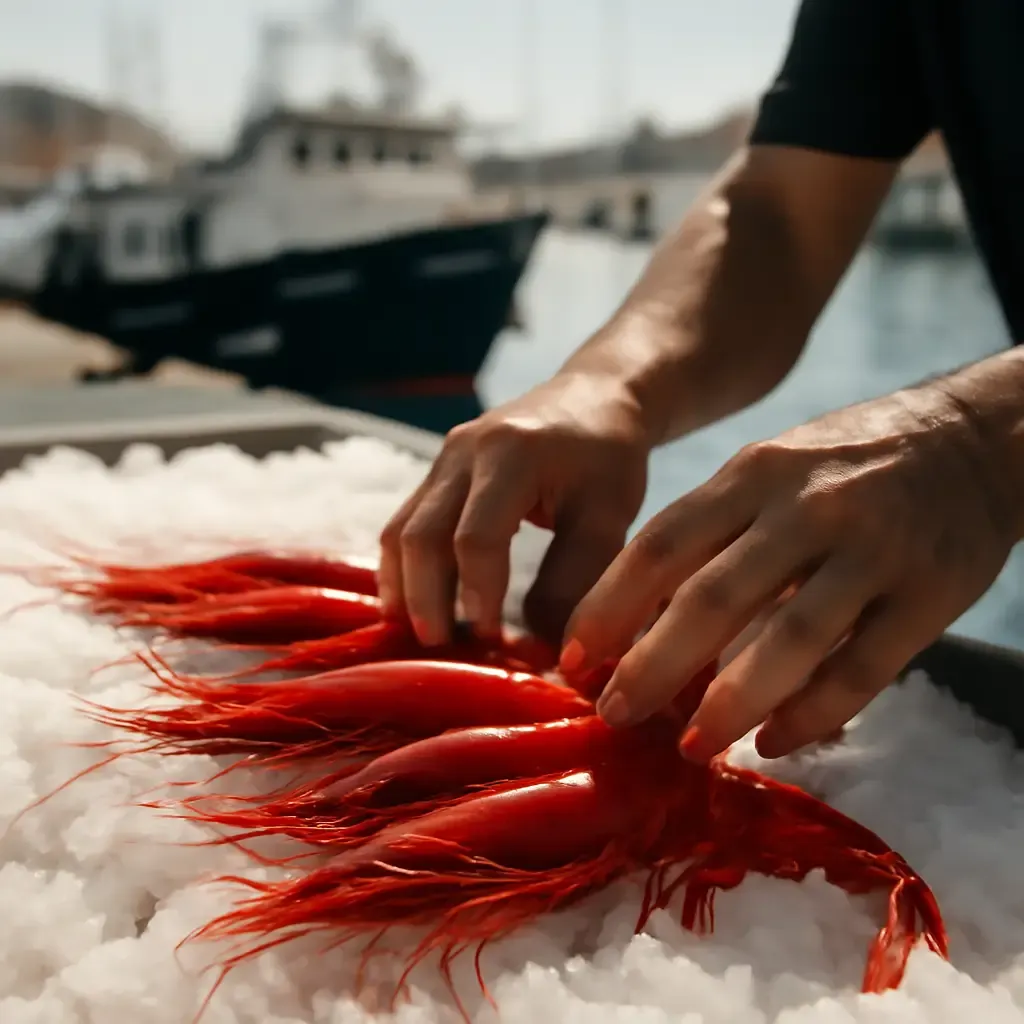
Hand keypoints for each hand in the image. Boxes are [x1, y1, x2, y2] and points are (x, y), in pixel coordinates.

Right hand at [378, 372, 650, 645]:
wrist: (592, 397)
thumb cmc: (609, 459)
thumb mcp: (609, 516)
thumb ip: (576, 581)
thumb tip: (547, 652)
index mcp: (512, 455)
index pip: (477, 537)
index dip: (478, 595)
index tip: (493, 640)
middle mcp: (464, 450)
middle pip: (421, 534)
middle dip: (426, 599)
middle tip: (442, 648)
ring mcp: (443, 458)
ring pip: (400, 530)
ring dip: (404, 588)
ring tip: (422, 637)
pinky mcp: (436, 470)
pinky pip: (403, 523)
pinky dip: (402, 569)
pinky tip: (412, 606)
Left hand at [562, 383, 1017, 760]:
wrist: (970, 440)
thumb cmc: (844, 464)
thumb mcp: (769, 469)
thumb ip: (712, 531)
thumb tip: (637, 615)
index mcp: (754, 473)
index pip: (663, 543)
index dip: (611, 605)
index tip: (573, 657)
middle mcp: (807, 509)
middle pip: (714, 598)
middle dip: (654, 664)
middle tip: (614, 714)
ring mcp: (872, 552)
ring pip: (790, 639)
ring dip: (731, 703)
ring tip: (691, 747)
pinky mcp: (929, 596)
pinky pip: (863, 669)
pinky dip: (814, 714)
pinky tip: (774, 743)